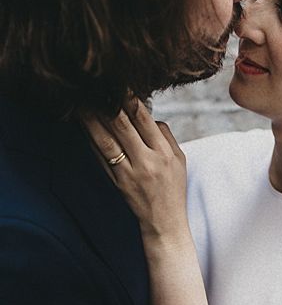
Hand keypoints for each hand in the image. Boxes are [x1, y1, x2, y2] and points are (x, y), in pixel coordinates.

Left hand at [81, 98, 188, 241]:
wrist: (165, 222)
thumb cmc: (174, 189)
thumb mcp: (180, 160)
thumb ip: (166, 136)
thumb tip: (148, 115)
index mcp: (164, 152)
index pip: (143, 118)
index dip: (128, 97)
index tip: (116, 82)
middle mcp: (147, 161)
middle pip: (121, 124)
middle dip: (106, 103)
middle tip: (92, 86)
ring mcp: (130, 172)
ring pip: (106, 139)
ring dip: (91, 119)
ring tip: (80, 102)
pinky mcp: (117, 181)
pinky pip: (101, 156)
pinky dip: (91, 139)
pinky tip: (84, 126)